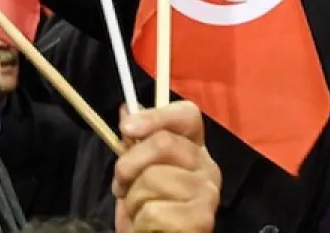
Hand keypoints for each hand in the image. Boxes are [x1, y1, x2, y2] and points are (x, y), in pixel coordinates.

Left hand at [114, 102, 220, 232]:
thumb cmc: (149, 208)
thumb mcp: (136, 172)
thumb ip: (135, 142)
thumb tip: (127, 109)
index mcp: (195, 148)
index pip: (187, 115)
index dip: (156, 116)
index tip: (126, 127)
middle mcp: (207, 166)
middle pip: (162, 143)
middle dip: (128, 165)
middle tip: (121, 184)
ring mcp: (208, 193)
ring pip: (153, 179)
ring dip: (133, 200)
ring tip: (139, 210)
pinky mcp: (202, 220)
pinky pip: (154, 212)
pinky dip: (140, 223)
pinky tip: (148, 227)